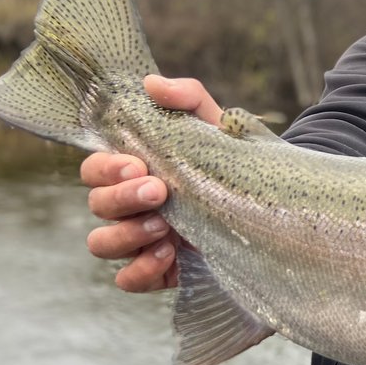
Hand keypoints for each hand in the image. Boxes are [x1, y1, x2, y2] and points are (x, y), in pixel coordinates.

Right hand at [81, 75, 221, 292]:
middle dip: (122, 198)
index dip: (106, 169)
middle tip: (160, 192)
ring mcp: (143, 240)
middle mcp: (131, 206)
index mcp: (135, 171)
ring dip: (127, 235)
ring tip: (164, 226)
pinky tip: (170, 255)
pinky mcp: (161, 271)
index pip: (94, 170)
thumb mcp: (217, 124)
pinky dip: (141, 270)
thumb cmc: (232, 159)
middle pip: (96, 206)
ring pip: (102, 244)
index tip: (138, 165)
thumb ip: (188, 98)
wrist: (270, 201)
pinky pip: (129, 279)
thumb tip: (152, 85)